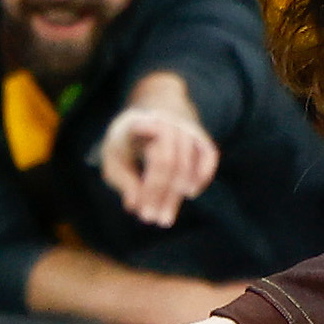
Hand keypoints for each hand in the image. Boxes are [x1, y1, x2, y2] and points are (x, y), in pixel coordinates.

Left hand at [95, 72, 220, 226]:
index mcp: (139, 123)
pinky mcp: (200, 135)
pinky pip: (209, 155)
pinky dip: (203, 175)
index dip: (151, 186)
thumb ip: (123, 180)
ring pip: (187, 163)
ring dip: (177, 195)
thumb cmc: (129, 139)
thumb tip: (134, 205)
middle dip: (161, 195)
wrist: (154, 103)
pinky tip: (190, 193)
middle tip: (154, 221)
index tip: (141, 211)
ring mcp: (186, 127)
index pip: (152, 158)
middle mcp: (167, 122)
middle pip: (169, 162)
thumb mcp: (114, 156)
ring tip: (165, 218)